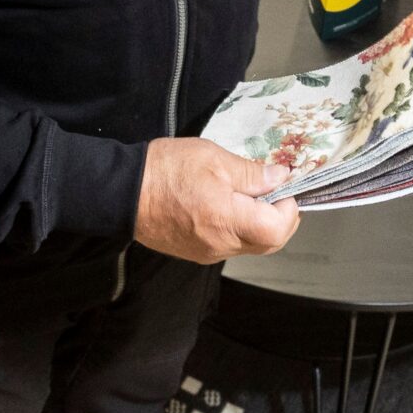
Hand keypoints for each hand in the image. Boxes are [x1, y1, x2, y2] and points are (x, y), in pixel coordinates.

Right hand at [135, 138, 301, 263]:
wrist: (123, 192)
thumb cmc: (165, 170)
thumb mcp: (213, 159)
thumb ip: (251, 173)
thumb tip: (280, 177)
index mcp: (226, 220)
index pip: (277, 229)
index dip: (289, 209)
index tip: (284, 187)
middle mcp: (220, 244)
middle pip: (269, 243)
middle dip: (281, 219)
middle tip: (276, 192)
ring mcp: (208, 252)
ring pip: (251, 246)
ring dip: (260, 224)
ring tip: (251, 194)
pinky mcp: (196, 253)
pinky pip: (230, 245)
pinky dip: (240, 228)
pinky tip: (231, 206)